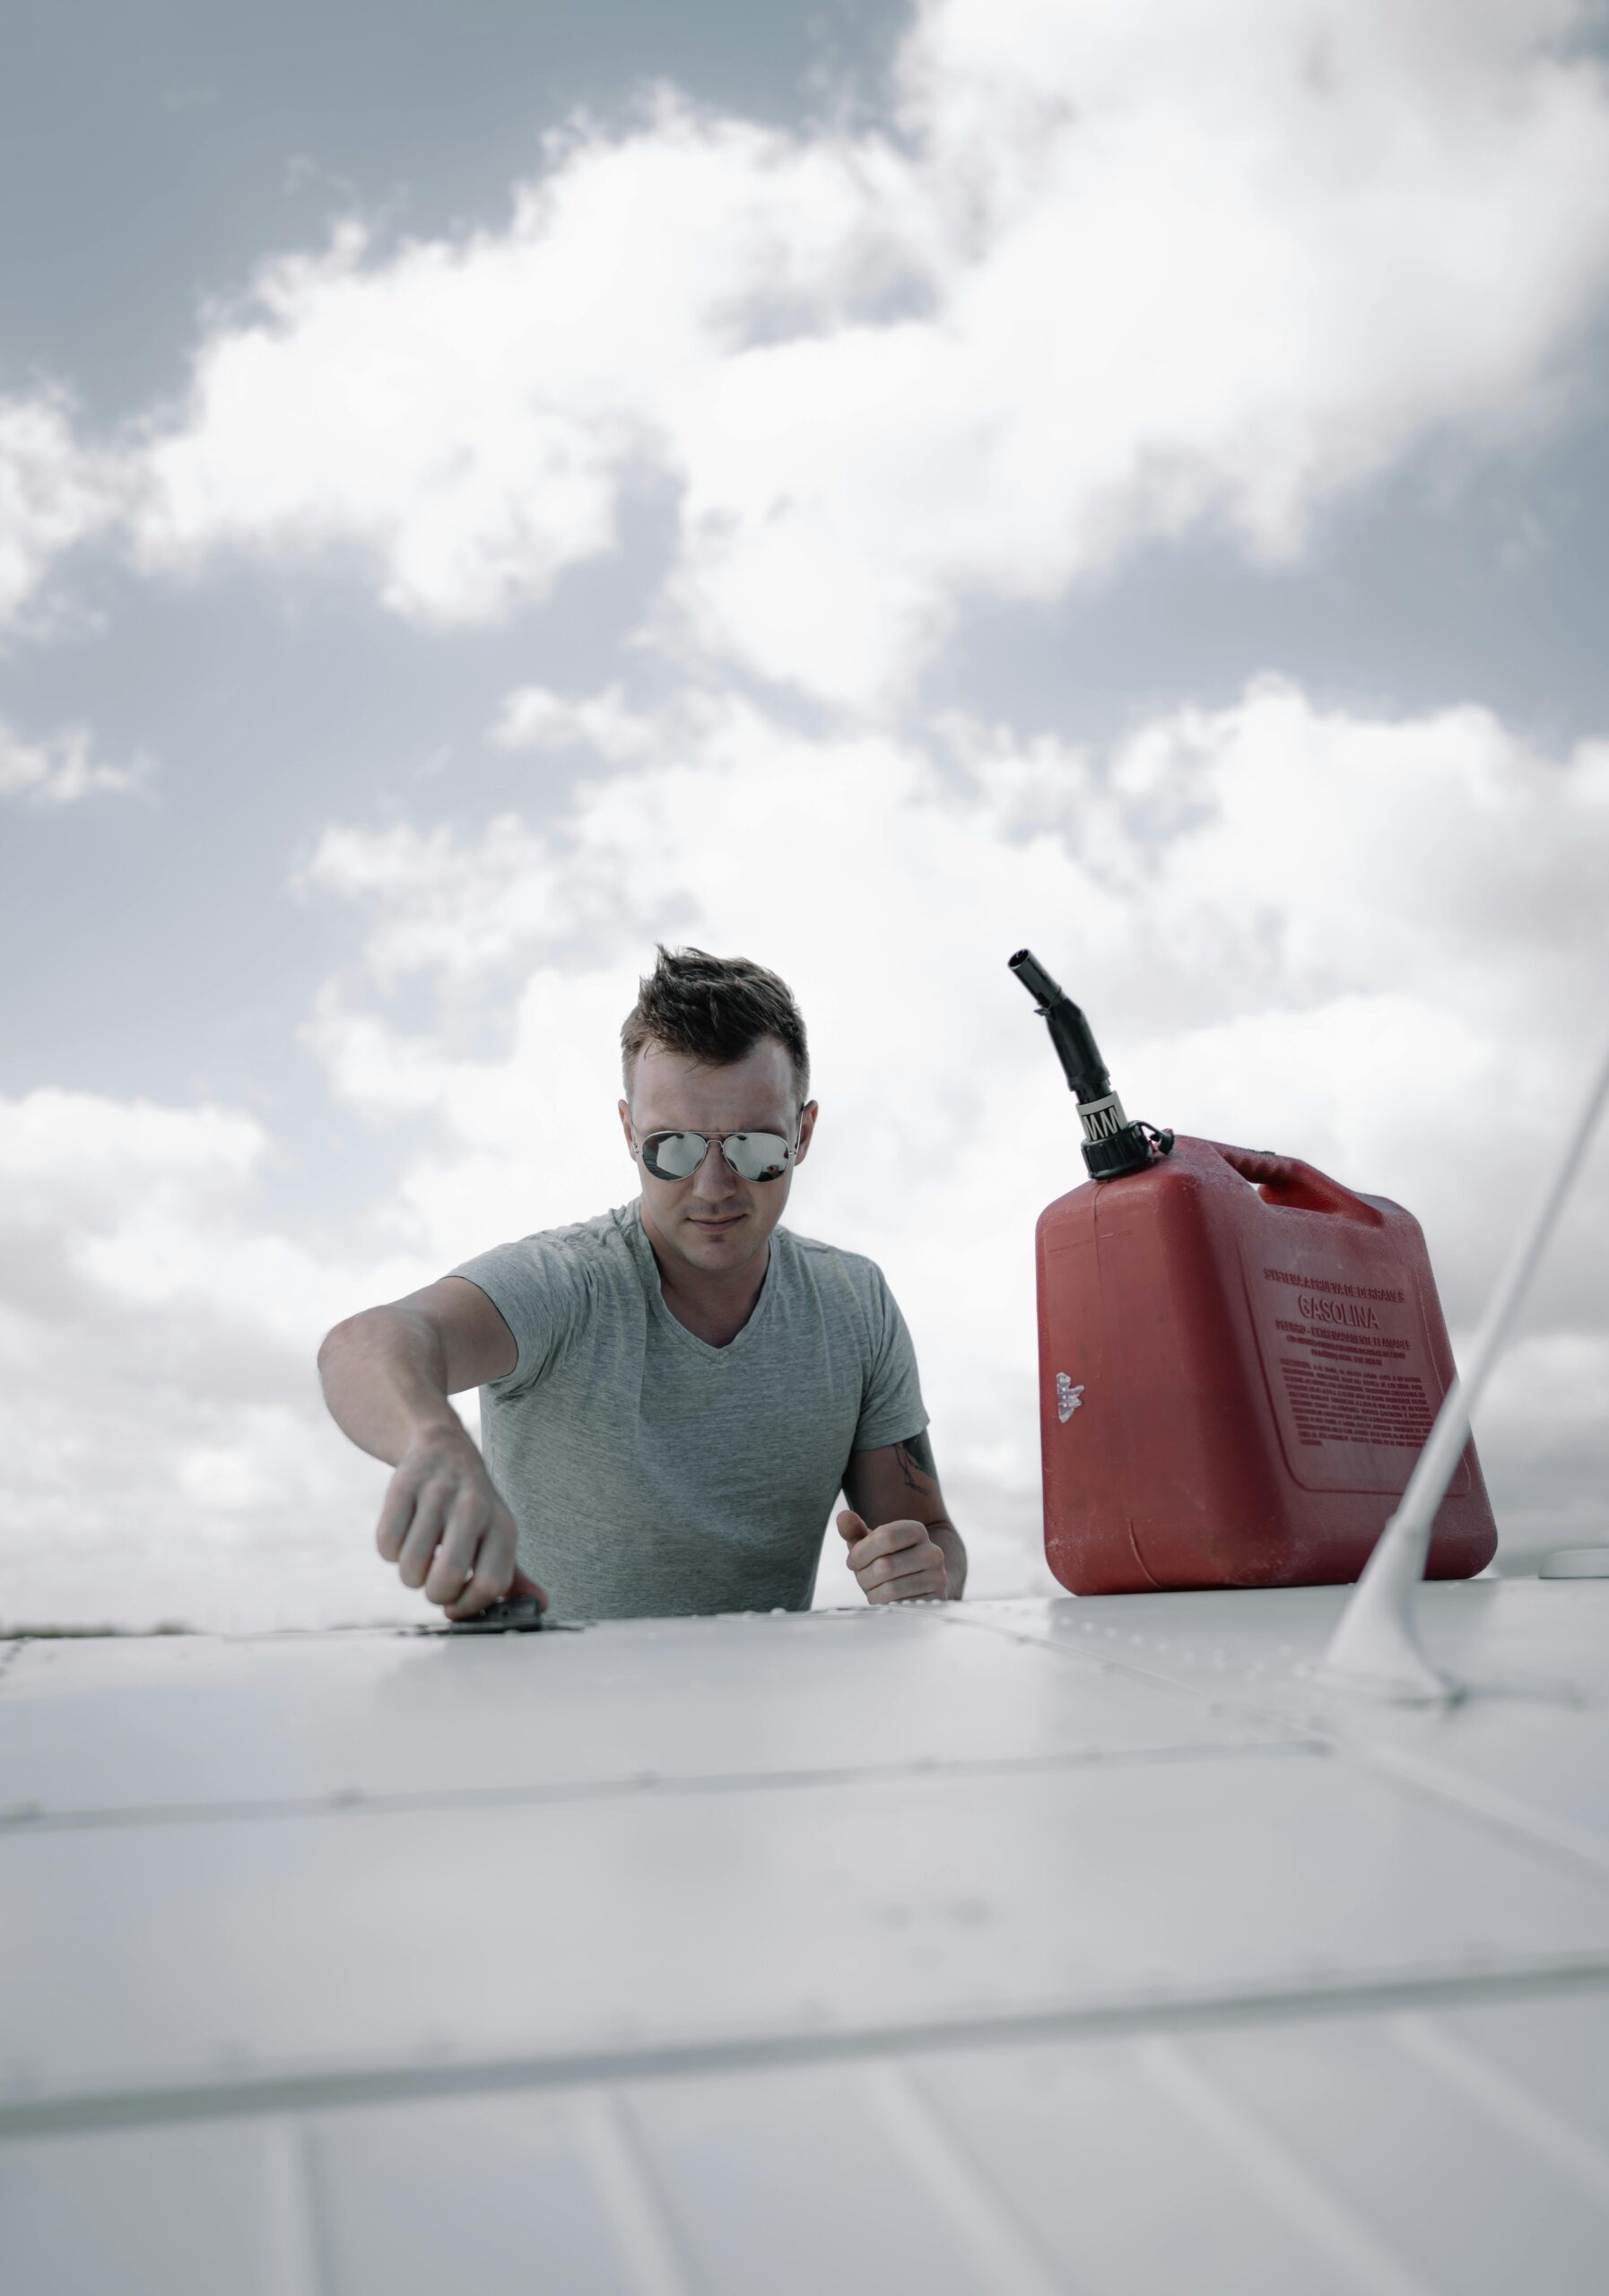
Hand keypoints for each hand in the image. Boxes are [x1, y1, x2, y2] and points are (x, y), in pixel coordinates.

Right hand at [376, 1422, 545, 1621]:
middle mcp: (474, 1508)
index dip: (468, 1606)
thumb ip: (514, 1576)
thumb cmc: (472, 1508)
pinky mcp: (403, 1487)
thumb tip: (541, 1606)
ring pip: (412, 1567)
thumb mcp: (497, 1536)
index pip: (492, 1585)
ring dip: (410, 1576)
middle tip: (434, 1584)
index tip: (455, 1607)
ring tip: (419, 1558)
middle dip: (435, 1595)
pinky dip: (390, 1552)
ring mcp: (438, 1495)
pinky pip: (388, 1544)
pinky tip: (404, 1536)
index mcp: (502, 1527)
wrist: (444, 1449)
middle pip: (448, 1579)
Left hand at [837, 1509, 948, 1603]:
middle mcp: (932, 1552)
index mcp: (916, 1530)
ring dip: (872, 1592)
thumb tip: (843, 1517)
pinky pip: (899, 1606)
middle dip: (863, 1575)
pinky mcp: (936, 1600)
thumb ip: (854, 1530)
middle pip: (884, 1566)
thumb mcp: (871, 1544)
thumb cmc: (889, 1559)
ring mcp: (937, 1577)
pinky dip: (885, 1604)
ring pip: (890, 1589)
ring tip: (874, 1588)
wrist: (921, 1582)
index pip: (884, 1537)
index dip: (860, 1552)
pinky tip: (886, 1599)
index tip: (853, 1561)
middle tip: (863, 1578)